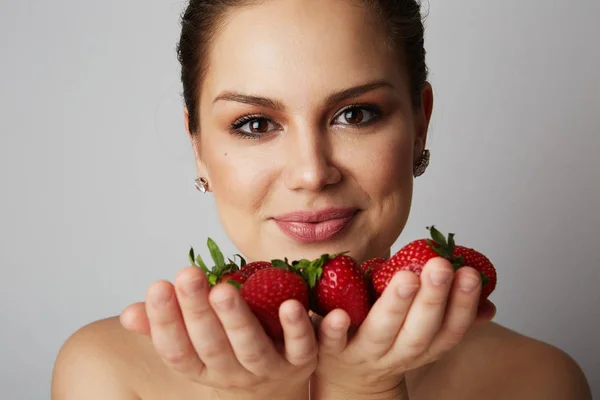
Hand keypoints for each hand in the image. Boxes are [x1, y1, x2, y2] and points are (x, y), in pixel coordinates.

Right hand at [120, 266, 315, 399]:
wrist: (279, 389)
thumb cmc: (230, 352)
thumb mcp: (196, 342)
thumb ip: (165, 325)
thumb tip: (129, 313)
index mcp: (203, 367)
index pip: (177, 350)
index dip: (164, 321)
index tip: (157, 285)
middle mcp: (232, 374)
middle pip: (212, 345)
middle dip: (197, 311)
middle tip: (188, 276)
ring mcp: (267, 369)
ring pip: (251, 347)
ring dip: (237, 318)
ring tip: (224, 289)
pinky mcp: (300, 361)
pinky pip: (301, 345)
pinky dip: (298, 326)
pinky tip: (292, 304)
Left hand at [310, 257, 495, 398]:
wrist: (346, 377)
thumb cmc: (385, 339)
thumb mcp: (422, 330)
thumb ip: (447, 313)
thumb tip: (488, 302)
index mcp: (422, 345)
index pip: (449, 329)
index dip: (462, 304)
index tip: (470, 272)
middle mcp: (396, 353)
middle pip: (419, 332)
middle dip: (433, 299)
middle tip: (440, 266)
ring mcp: (362, 353)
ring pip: (381, 334)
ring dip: (395, 306)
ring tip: (406, 276)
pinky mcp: (329, 351)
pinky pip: (330, 342)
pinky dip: (334, 329)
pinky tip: (339, 313)